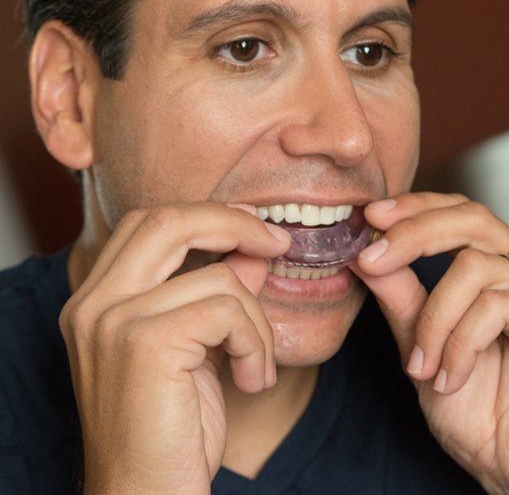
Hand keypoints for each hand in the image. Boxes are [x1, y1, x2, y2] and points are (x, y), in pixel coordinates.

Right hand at [59, 203, 290, 493]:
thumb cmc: (171, 429)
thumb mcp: (198, 347)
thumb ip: (216, 292)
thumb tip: (253, 249)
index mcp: (97, 299)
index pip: (149, 223)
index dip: (206, 216)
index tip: (254, 230)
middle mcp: (93, 303)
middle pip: (169, 220)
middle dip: (233, 223)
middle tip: (276, 244)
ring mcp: (113, 321)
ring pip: (219, 278)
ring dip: (257, 321)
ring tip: (257, 366)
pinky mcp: (146, 344)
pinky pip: (229, 311)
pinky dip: (256, 344)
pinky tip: (253, 380)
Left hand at [355, 193, 508, 493]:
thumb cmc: (477, 408)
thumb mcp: (422, 344)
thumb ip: (400, 297)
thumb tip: (365, 254)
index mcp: (496, 268)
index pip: (457, 212)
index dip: (415, 207)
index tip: (370, 215)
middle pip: (471, 218)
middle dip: (413, 233)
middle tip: (372, 259)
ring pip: (474, 266)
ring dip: (433, 319)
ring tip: (422, 366)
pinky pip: (496, 306)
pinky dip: (460, 342)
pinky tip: (452, 377)